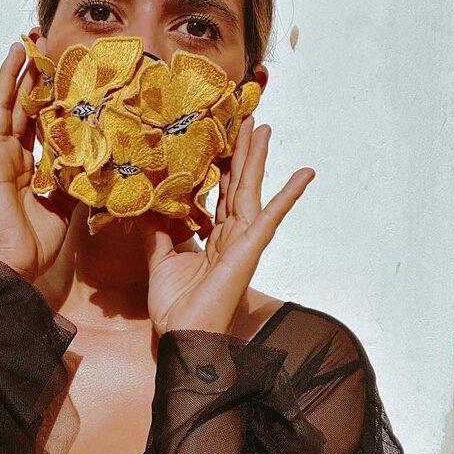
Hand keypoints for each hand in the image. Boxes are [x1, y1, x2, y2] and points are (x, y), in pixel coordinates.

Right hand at [0, 40, 76, 281]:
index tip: (64, 70)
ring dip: (9, 78)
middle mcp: (14, 156)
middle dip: (33, 76)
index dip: (52, 96)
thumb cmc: (37, 242)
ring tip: (17, 48)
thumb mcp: (69, 204)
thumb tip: (101, 161)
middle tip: (43, 44)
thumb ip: (77, 178)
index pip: (43, 121)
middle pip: (24, 107)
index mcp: (32, 165)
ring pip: (4, 109)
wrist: (16, 267)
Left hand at [135, 116, 314, 334]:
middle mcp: (230, 235)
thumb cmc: (176, 306)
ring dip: (258, 158)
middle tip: (247, 119)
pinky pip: (272, 217)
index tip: (220, 137)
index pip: (218, 193)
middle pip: (238, 184)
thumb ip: (158, 230)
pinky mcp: (250, 249)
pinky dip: (288, 195)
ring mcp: (242, 241)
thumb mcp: (160, 258)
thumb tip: (148, 203)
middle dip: (243, 151)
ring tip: (264, 128)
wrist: (183, 334)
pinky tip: (305, 174)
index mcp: (212, 237)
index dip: (220, 165)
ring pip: (251, 190)